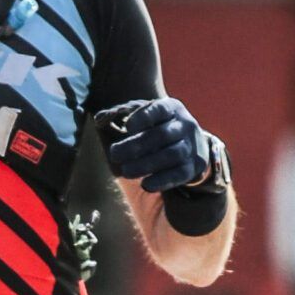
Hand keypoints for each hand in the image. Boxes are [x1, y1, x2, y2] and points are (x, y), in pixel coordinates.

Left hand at [96, 96, 216, 195]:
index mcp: (171, 108)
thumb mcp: (147, 116)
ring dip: (146, 164)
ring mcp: (191, 146)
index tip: (127, 127)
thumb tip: (99, 118)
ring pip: (171, 155)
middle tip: (114, 154)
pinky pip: (179, 174)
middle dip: (136, 146)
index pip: (159, 109)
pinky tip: (145, 185)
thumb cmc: (160, 128)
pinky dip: (162, 180)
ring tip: (126, 171)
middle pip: (161, 135)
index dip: (143, 117)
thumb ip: (124, 115)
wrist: (195, 145)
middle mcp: (185, 125)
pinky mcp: (194, 167)